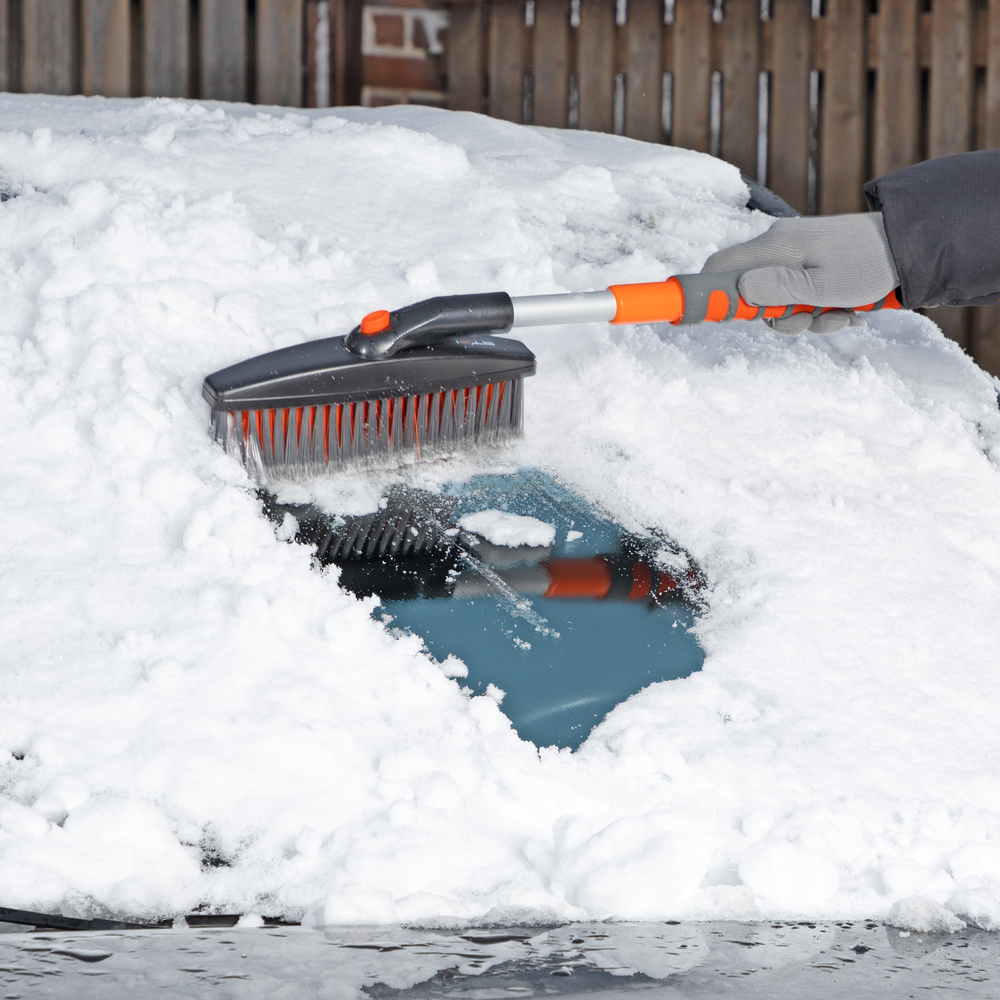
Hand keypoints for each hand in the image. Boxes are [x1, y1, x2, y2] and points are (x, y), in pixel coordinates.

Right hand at [701, 214, 899, 333]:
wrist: (911, 245)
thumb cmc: (869, 265)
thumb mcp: (823, 286)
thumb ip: (778, 290)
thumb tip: (738, 290)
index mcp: (775, 247)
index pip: (720, 266)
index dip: (713, 294)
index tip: (724, 320)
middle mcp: (779, 248)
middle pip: (751, 293)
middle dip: (778, 317)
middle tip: (808, 322)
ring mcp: (795, 256)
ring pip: (780, 300)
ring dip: (807, 318)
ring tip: (843, 317)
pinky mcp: (811, 265)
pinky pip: (800, 295)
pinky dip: (820, 310)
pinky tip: (848, 312)